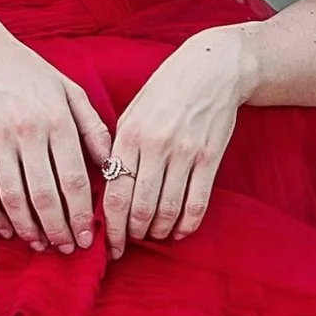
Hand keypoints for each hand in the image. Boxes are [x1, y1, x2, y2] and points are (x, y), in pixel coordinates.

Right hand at [0, 21, 111, 250]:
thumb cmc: (29, 71)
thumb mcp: (69, 90)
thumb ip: (92, 127)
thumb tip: (110, 166)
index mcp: (57, 119)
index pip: (73, 178)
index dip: (81, 213)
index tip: (89, 236)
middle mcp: (28, 132)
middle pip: (44, 195)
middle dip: (58, 229)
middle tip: (69, 248)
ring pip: (13, 197)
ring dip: (28, 227)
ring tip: (40, 244)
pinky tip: (8, 229)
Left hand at [103, 27, 256, 257]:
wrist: (211, 70)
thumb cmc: (164, 92)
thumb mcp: (131, 113)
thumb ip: (117, 149)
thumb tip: (104, 190)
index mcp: (129, 135)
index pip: (115, 193)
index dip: (110, 227)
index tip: (108, 245)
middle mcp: (155, 146)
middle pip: (140, 207)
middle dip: (132, 234)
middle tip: (130, 243)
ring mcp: (185, 152)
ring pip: (168, 209)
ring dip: (158, 231)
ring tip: (153, 236)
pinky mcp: (210, 157)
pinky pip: (197, 202)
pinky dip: (187, 224)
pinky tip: (179, 231)